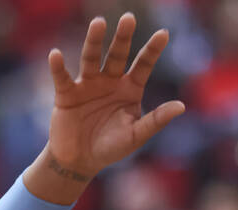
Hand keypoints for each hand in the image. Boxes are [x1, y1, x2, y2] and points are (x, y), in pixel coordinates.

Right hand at [44, 15, 184, 180]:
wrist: (78, 162)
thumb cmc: (109, 148)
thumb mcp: (135, 136)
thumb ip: (155, 120)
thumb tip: (181, 107)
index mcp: (129, 89)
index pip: (143, 65)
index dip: (152, 50)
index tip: (163, 34)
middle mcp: (109, 81)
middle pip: (117, 55)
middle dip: (123, 38)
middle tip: (129, 19)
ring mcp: (87, 85)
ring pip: (91, 59)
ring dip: (94, 41)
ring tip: (98, 23)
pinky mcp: (66, 94)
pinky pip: (62, 78)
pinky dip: (58, 67)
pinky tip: (56, 55)